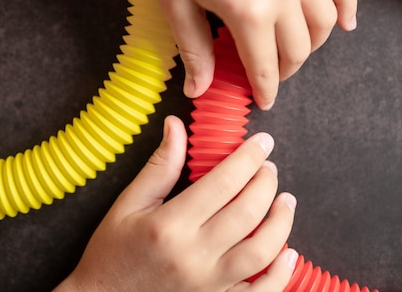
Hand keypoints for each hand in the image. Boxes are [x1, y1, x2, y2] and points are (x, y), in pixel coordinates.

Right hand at [55, 116, 297, 291]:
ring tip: (285, 201)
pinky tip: (289, 251)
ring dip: (282, 222)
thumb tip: (176, 126)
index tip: (263, 143)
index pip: (223, 183)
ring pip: (262, 251)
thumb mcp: (127, 205)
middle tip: (268, 169)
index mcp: (169, 226)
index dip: (248, 158)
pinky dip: (281, 273)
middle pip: (248, 213)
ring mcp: (209, 285)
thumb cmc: (113, 253)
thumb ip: (159, 166)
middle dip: (266, 183)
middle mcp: (194, 256)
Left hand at [130, 0, 356, 109]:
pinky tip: (346, 23)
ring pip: (325, 23)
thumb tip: (199, 90)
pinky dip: (348, 7)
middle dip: (286, 70)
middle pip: (298, 50)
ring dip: (314, 45)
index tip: (264, 100)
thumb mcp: (176, 2)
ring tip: (296, 50)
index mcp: (250, 12)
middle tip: (271, 74)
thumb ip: (194, 50)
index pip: (265, 66)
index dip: (265, 89)